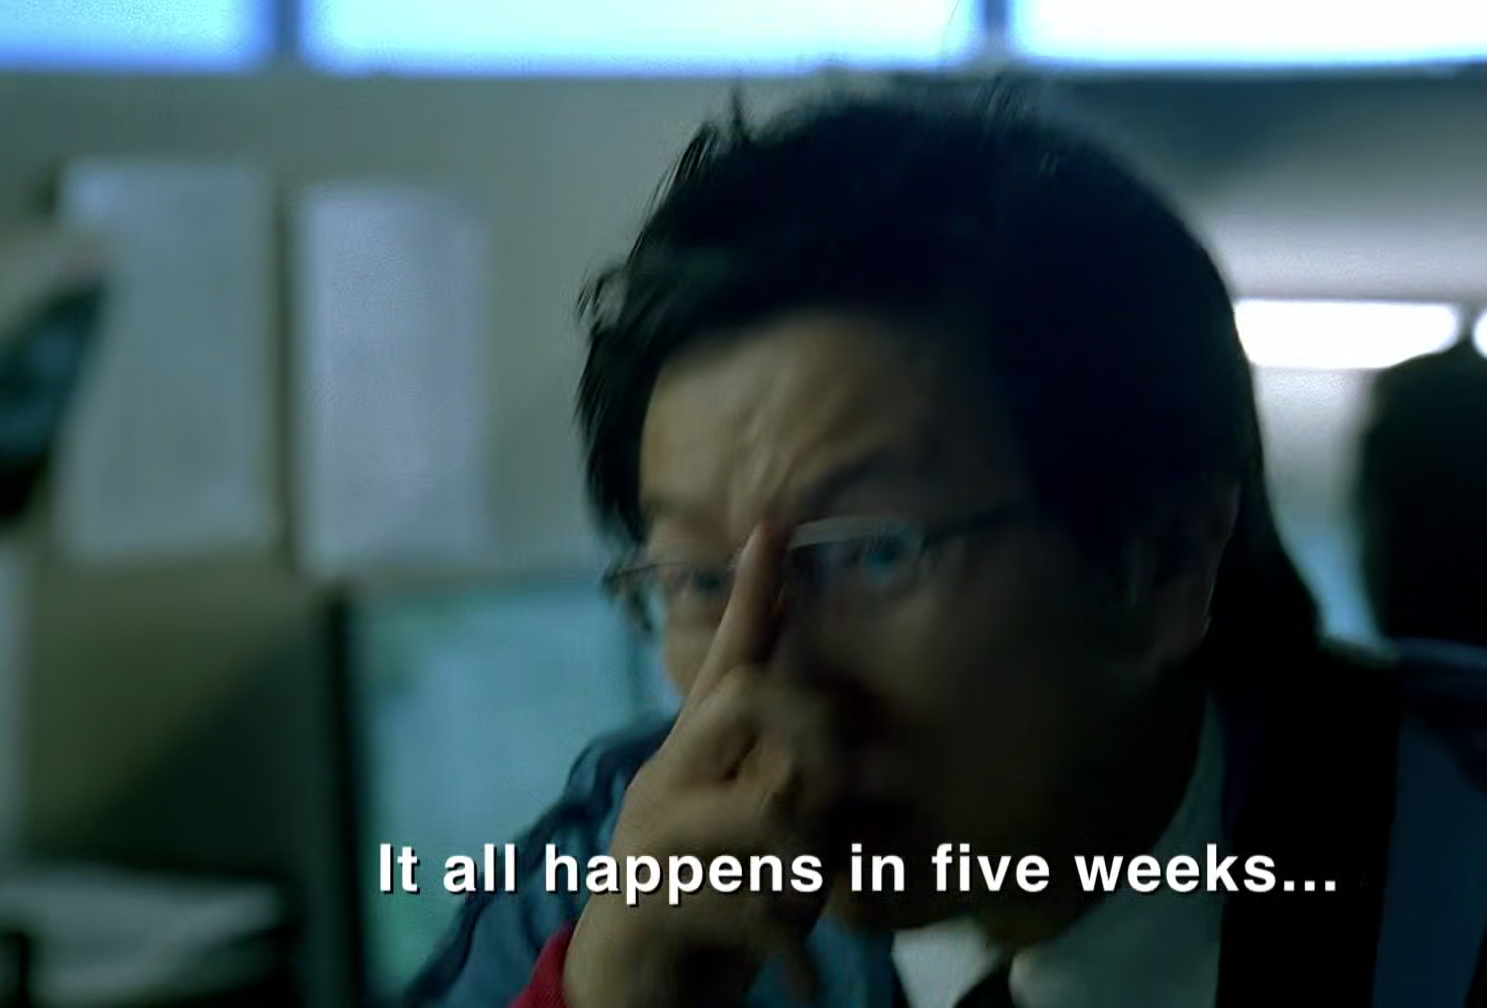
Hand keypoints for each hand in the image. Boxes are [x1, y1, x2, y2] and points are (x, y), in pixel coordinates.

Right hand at [565, 524, 845, 1007]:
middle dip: (815, 727)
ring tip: (819, 906)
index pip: (726, 656)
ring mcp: (652, 837)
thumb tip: (856, 736)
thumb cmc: (709, 901)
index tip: (775, 525)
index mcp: (697, 752)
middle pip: (744, 697)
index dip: (753, 593)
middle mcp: (668, 775)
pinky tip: (802, 981)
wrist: (630, 988)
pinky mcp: (648, 904)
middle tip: (845, 783)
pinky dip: (790, 952)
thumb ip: (790, 781)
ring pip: (759, 813)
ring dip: (811, 868)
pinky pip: (747, 907)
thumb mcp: (759, 834)